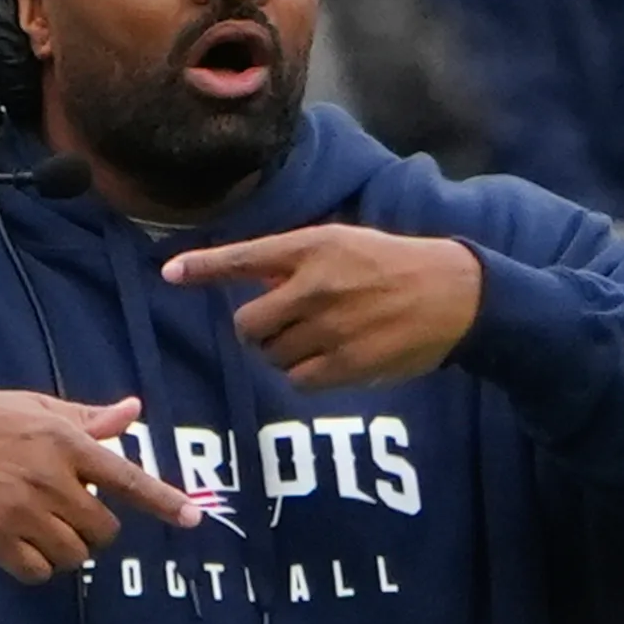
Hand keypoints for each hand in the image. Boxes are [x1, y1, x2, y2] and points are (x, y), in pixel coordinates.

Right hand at [0, 392, 200, 582]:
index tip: (193, 519)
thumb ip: (88, 419)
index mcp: (64, 441)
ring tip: (40, 525)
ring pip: (74, 556)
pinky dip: (37, 565)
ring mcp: (21, 511)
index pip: (125, 477)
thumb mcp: (37, 406)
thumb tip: (132, 411)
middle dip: (94, 529)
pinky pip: (38, 571)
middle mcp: (49, 478)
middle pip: (103, 531)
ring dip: (66, 548)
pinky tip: (19, 543)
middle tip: (66, 512)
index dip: (162, 500)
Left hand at [163, 227, 482, 390]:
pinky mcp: (346, 364)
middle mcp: (316, 286)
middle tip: (285, 323)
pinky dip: (305, 374)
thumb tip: (248, 278)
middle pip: (248, 324)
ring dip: (284, 352)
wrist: (454, 295)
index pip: (245, 257)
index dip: (203, 267)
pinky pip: (298, 380)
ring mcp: (330, 327)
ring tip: (319, 337)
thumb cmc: (392, 266)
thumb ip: (294, 261)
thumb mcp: (344, 243)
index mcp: (313, 247)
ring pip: (271, 356)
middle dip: (259, 329)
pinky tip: (330, 358)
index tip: (169, 273)